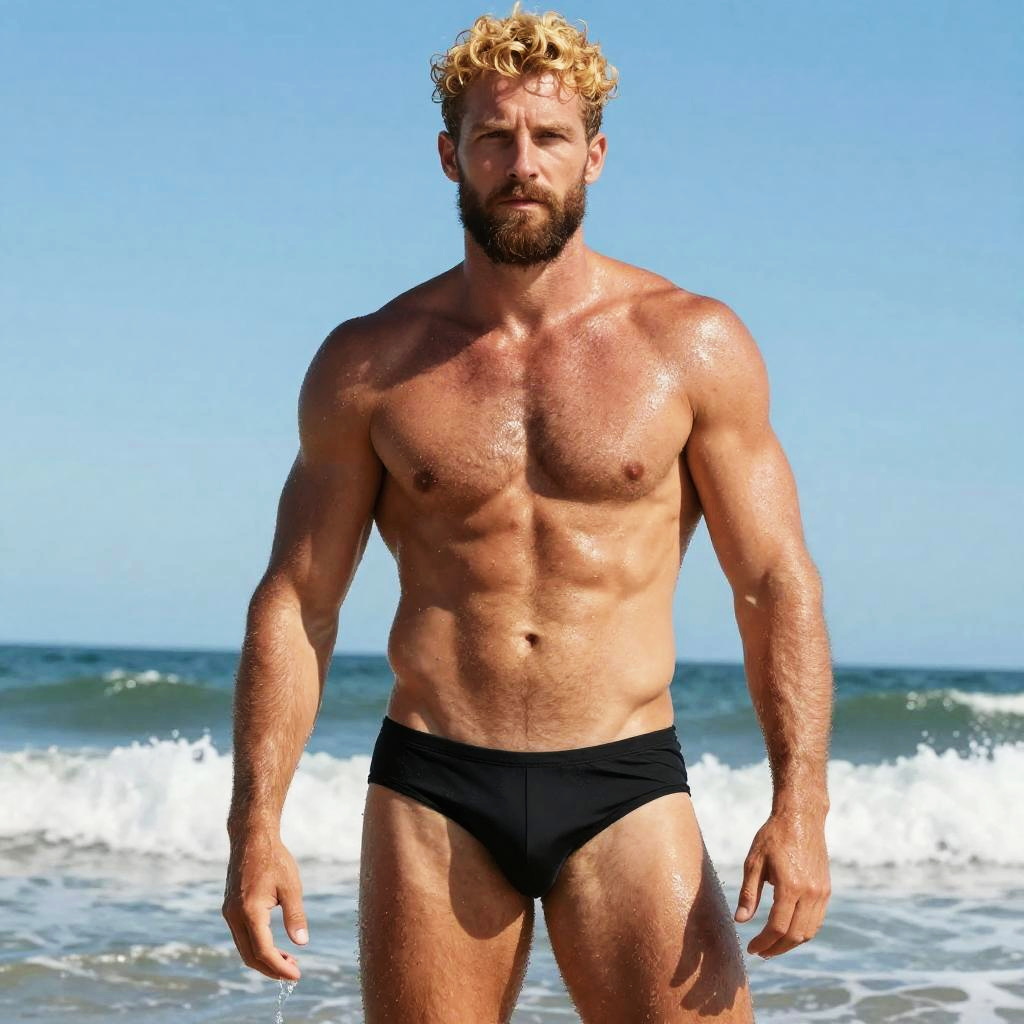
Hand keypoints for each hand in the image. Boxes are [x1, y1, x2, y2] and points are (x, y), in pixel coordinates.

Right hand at [223, 829, 308, 980]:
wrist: (251, 837)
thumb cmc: (274, 858)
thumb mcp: (291, 886)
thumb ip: (295, 915)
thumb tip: (302, 943)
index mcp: (250, 911)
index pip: (263, 951)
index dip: (280, 968)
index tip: (296, 976)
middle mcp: (234, 916)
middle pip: (250, 956)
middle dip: (271, 969)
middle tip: (293, 973)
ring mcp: (229, 913)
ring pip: (244, 948)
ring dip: (263, 959)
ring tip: (287, 960)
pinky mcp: (230, 908)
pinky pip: (241, 936)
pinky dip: (256, 946)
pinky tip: (273, 944)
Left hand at [733, 811, 829, 957]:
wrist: (802, 817)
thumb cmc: (773, 836)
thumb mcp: (754, 861)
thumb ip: (749, 893)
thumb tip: (741, 921)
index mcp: (790, 886)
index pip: (777, 927)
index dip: (763, 942)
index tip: (752, 949)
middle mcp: (810, 893)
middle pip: (795, 935)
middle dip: (776, 949)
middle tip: (760, 952)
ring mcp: (822, 893)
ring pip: (809, 931)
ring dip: (791, 943)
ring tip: (773, 946)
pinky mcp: (827, 890)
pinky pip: (817, 920)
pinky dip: (803, 932)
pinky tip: (788, 931)